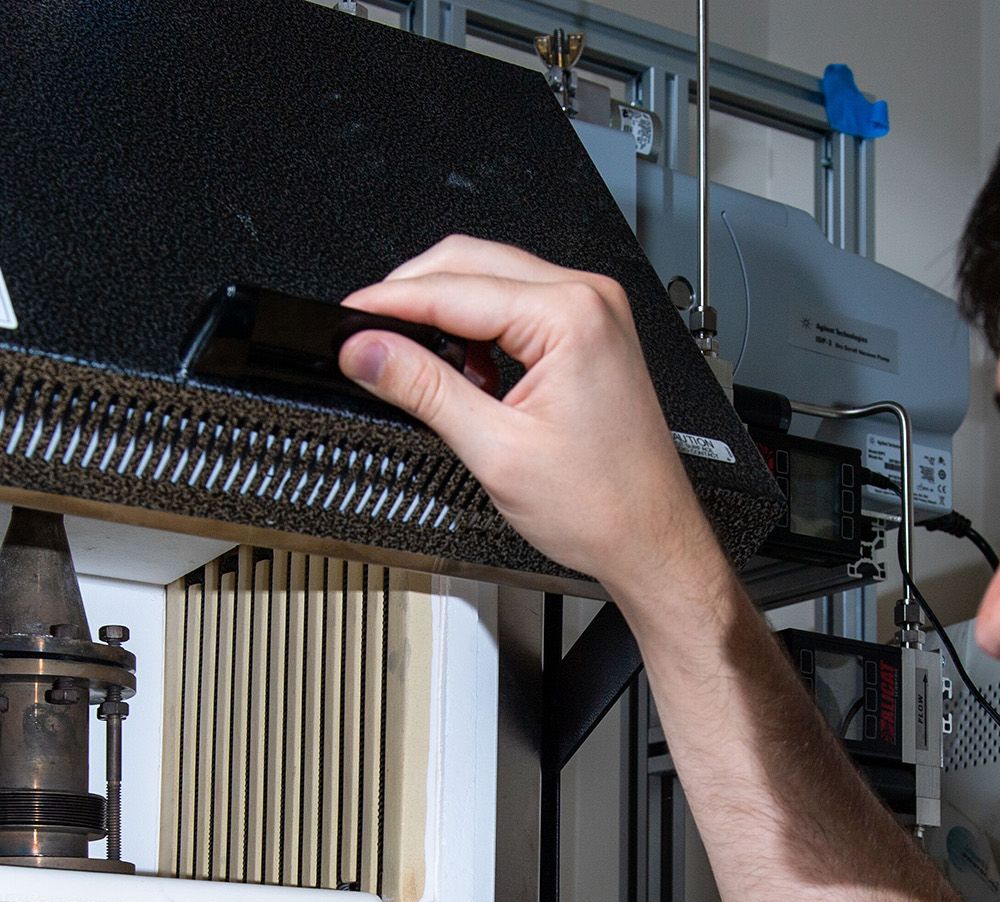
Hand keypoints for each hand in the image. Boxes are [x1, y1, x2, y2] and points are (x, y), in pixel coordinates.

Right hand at [340, 236, 730, 614]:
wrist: (650, 539)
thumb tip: (369, 351)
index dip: (389, 303)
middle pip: (471, 262)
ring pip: (493, 279)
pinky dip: (480, 328)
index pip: (454, 289)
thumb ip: (424, 389)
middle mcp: (588, 300)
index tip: (348, 319)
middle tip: (367, 333)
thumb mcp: (495, 450)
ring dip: (446, 310)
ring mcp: (593, 312)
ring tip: (414, 360)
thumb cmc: (603, 505)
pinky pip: (519, 305)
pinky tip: (466, 371)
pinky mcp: (590, 332)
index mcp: (570, 317)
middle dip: (413, 294)